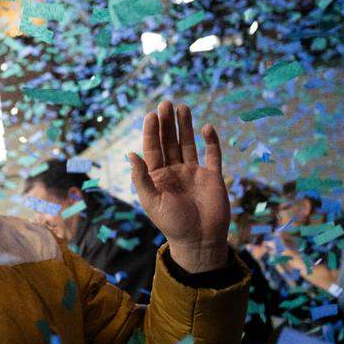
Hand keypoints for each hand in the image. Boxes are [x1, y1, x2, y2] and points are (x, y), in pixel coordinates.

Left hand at [128, 101, 230, 272]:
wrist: (199, 241)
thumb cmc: (172, 223)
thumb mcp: (151, 201)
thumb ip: (141, 177)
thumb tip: (130, 153)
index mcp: (157, 176)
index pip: (153, 148)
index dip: (152, 131)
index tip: (152, 114)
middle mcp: (174, 171)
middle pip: (169, 141)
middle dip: (167, 123)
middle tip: (166, 103)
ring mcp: (194, 172)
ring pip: (188, 144)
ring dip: (185, 127)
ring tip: (183, 107)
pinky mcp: (212, 177)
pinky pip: (212, 155)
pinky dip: (211, 142)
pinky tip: (207, 127)